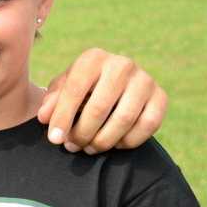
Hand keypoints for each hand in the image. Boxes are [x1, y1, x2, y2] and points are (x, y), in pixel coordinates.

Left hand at [37, 48, 167, 152]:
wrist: (116, 85)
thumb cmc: (81, 89)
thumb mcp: (62, 90)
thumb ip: (51, 102)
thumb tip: (44, 118)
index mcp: (93, 58)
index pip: (74, 89)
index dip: (63, 117)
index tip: (55, 139)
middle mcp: (122, 64)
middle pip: (99, 108)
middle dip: (82, 133)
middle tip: (72, 147)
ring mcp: (145, 80)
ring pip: (123, 119)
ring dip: (103, 141)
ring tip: (88, 148)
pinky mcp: (161, 97)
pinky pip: (147, 126)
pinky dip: (128, 141)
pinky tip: (114, 144)